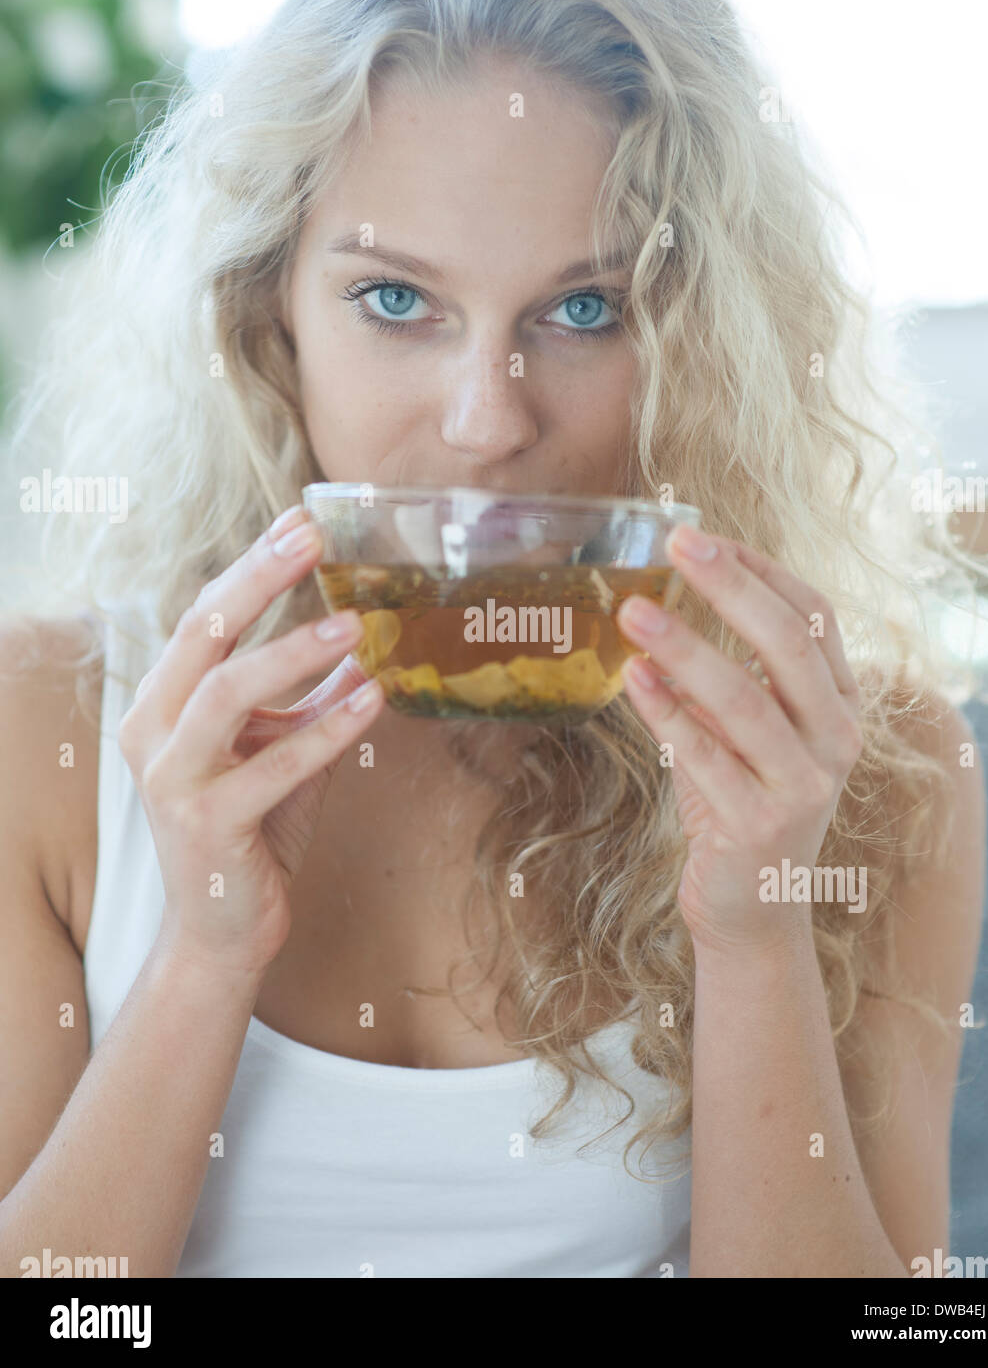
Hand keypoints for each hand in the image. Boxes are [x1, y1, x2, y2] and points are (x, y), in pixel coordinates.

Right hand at [118, 505, 384, 978]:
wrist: (222, 929)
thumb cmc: (252, 828)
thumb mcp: (279, 747)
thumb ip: (308, 695)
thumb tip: (364, 638)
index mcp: (164, 702)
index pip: (204, 616)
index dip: (253, 565)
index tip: (302, 519)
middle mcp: (152, 730)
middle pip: (203, 634)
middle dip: (259, 579)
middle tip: (314, 537)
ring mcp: (174, 778)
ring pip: (229, 693)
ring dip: (294, 650)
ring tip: (354, 623)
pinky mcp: (209, 822)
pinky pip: (274, 765)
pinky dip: (328, 730)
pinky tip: (375, 699)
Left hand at [617, 526, 863, 956]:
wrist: (753, 912)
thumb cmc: (740, 806)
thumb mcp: (744, 734)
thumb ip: (727, 676)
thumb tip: (665, 600)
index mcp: (842, 705)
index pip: (813, 617)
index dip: (761, 571)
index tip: (705, 536)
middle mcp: (836, 740)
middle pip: (786, 643)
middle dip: (730, 587)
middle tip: (676, 544)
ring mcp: (803, 784)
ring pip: (742, 698)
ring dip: (684, 647)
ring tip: (633, 610)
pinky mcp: (760, 824)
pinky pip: (702, 754)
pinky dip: (664, 711)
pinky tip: (631, 677)